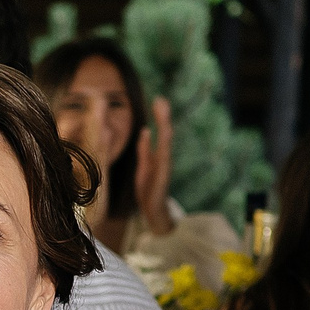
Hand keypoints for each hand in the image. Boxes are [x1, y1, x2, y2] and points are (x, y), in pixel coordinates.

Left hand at [135, 96, 174, 234]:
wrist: (152, 211)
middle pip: (166, 132)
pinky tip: (163, 132)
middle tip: (161, 98)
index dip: (160, 116)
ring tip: (163, 110)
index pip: (161, 130)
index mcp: (159, 154)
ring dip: (165, 124)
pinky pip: (164, 157)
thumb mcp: (143, 166)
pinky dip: (164, 144)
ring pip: (166, 141)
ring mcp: (165, 166)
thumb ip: (144, 149)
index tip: (159, 99)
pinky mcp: (163, 175)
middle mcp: (164, 157)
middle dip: (164, 115)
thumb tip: (144, 130)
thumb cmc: (149, 189)